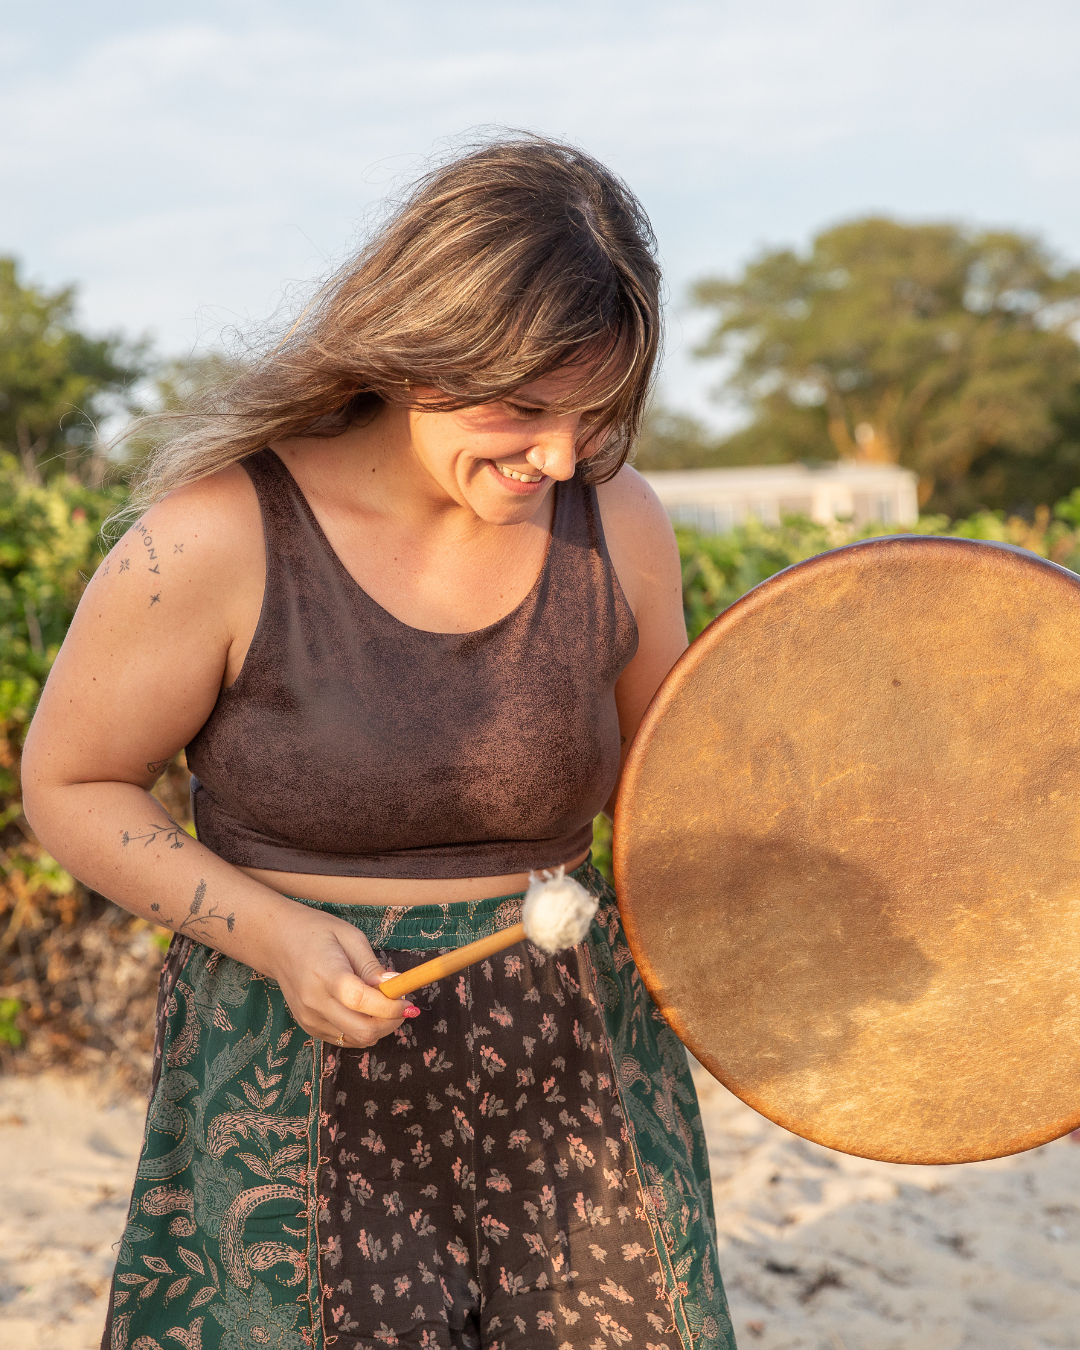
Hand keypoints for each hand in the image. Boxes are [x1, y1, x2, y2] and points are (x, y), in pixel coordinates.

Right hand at [263, 906, 412, 1046]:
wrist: (277, 944)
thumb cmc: (316, 933)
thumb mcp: (349, 936)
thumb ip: (371, 965)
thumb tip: (394, 986)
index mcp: (326, 974)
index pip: (361, 1001)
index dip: (390, 1007)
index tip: (408, 1003)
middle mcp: (315, 1002)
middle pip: (362, 1030)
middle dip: (390, 1022)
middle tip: (401, 1005)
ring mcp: (310, 1018)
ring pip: (356, 1039)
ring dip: (378, 1028)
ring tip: (382, 1005)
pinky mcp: (309, 1027)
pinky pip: (344, 1038)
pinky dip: (361, 1030)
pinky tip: (364, 1010)